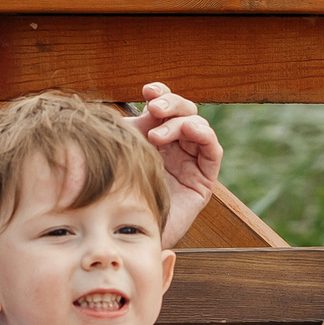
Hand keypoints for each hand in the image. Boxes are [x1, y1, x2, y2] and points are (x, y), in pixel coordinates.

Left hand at [124, 83, 222, 246]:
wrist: (119, 233)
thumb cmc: (110, 193)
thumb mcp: (118, 152)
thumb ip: (128, 129)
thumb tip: (133, 107)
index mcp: (152, 138)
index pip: (163, 107)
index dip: (160, 93)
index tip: (146, 91)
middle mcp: (174, 148)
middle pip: (184, 111)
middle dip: (171, 103)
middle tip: (153, 108)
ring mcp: (189, 163)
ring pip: (199, 126)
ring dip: (182, 121)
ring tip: (159, 133)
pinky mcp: (203, 182)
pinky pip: (213, 151)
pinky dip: (204, 135)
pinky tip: (189, 130)